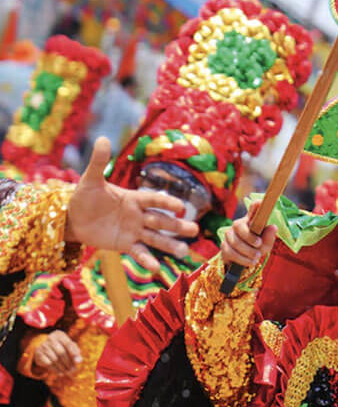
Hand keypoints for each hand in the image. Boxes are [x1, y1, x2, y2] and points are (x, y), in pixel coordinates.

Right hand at [33, 330, 81, 374]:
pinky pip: (48, 363)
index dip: (74, 353)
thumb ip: (76, 352)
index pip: (68, 344)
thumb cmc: (61, 346)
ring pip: (55, 359)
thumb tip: (79, 361)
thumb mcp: (69, 346)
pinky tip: (60, 373)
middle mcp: (50, 338)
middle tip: (73, 370)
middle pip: (61, 353)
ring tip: (68, 372)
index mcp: (59, 334)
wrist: (44, 347)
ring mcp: (43, 346)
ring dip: (63, 367)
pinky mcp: (38, 354)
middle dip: (68, 363)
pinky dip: (56, 369)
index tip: (78, 362)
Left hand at [65, 137, 199, 273]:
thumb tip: (103, 138)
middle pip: (161, 221)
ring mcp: (134, 231)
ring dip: (170, 245)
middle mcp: (139, 215)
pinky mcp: (126, 245)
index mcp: (134, 198)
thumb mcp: (90, 180)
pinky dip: (147, 260)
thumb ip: (99, 161)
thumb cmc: (84, 197)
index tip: (181, 207)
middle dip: (177, 226)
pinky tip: (157, 268)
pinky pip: (139, 253)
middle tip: (195, 230)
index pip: (154, 200)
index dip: (167, 203)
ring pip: (156, 238)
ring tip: (185, 252)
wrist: (73, 218)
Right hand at [221, 206, 275, 267]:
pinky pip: (231, 252)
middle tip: (259, 245)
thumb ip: (269, 237)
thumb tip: (273, 227)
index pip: (252, 210)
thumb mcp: (266, 244)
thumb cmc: (256, 248)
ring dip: (248, 251)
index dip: (255, 206)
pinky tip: (250, 261)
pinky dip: (243, 259)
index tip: (260, 202)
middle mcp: (238, 225)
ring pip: (235, 242)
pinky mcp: (223, 247)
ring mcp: (229, 235)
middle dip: (250, 237)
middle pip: (238, 226)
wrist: (244, 261)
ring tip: (257, 257)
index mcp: (250, 221)